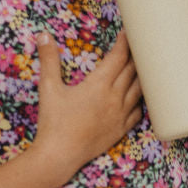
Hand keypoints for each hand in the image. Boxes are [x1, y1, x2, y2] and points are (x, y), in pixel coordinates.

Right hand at [32, 32, 141, 183]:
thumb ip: (49, 60)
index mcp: (99, 84)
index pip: (119, 58)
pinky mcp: (121, 129)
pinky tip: (139, 97)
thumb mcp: (48, 87)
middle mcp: (115, 97)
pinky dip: (140, 101)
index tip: (128, 34)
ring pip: (139, 90)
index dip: (125, 44)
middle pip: (133, 71)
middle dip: (136, 57)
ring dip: (142, 77)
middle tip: (139, 46)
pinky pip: (138, 112)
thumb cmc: (53, 121)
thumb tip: (43, 36)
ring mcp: (120, 114)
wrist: (60, 154)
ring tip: (144, 68)